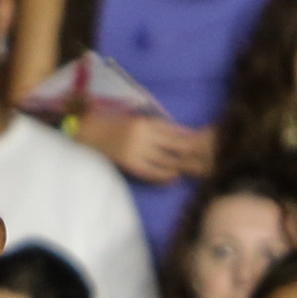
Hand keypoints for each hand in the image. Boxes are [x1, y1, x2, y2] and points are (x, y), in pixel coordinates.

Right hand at [80, 111, 210, 182]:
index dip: (191, 136)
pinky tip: (173, 178)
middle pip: (175, 144)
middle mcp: (144, 134)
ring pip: (166, 159)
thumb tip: (176, 135)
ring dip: (181, 165)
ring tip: (195, 170)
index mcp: (146, 120)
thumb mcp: (135, 119)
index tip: (206, 139)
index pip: (175, 130)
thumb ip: (153, 126)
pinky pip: (151, 172)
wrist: (88, 132)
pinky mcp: (130, 164)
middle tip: (209, 157)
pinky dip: (163, 176)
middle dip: (192, 151)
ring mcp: (137, 150)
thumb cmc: (111, 123)